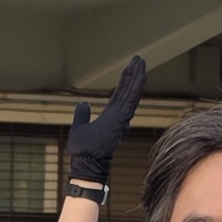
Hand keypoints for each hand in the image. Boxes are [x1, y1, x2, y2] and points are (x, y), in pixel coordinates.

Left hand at [63, 57, 145, 204]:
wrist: (86, 163)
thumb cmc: (83, 150)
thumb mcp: (79, 127)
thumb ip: (82, 115)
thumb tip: (84, 103)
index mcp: (111, 116)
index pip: (120, 94)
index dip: (126, 81)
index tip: (130, 68)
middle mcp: (120, 115)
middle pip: (129, 90)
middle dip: (134, 74)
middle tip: (140, 59)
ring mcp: (122, 117)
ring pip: (132, 92)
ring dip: (137, 77)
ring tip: (142, 62)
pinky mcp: (122, 119)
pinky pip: (131, 100)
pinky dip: (136, 88)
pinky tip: (141, 76)